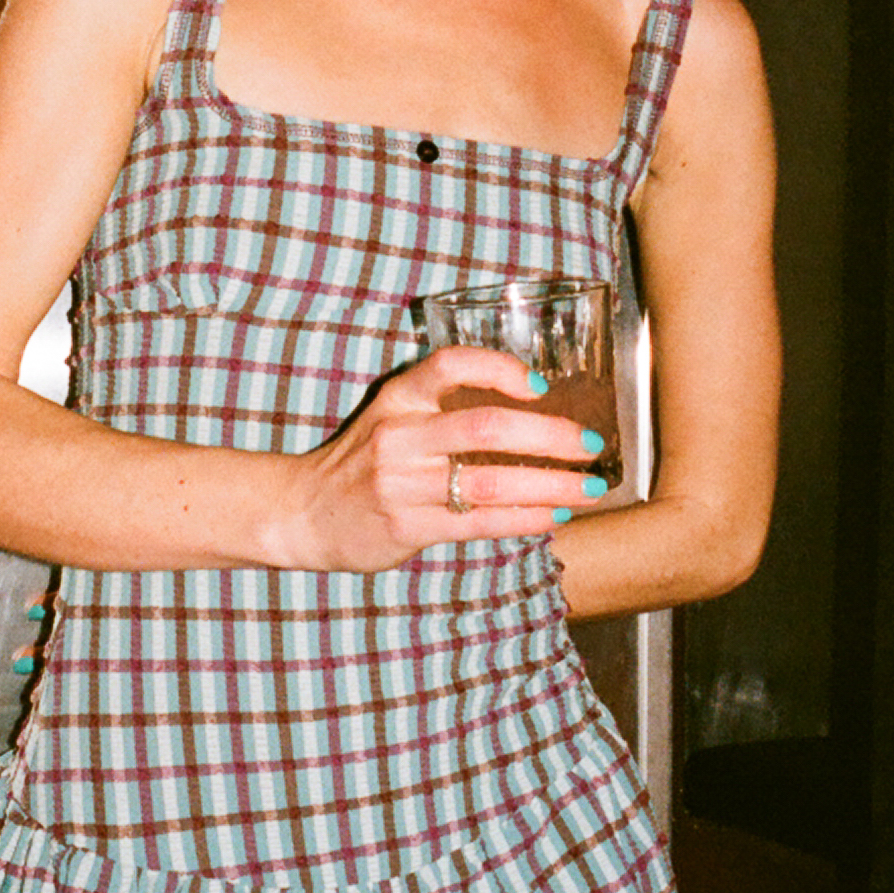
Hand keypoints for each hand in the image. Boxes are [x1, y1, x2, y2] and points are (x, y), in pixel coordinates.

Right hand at [264, 346, 604, 573]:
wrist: (303, 512)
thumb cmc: (364, 462)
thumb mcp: (393, 417)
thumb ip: (445, 410)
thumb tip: (532, 413)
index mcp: (399, 398)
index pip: (449, 366)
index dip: (500, 368)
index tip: (542, 385)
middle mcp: (399, 435)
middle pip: (485, 427)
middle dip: (549, 436)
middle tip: (590, 444)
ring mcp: (401, 484)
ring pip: (489, 482)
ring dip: (550, 484)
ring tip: (590, 487)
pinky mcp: (406, 527)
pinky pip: (478, 523)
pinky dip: (524, 518)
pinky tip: (554, 515)